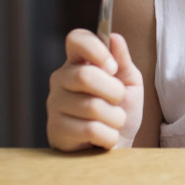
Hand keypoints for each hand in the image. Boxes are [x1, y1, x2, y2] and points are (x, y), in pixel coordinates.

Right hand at [46, 29, 143, 150]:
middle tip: (118, 100)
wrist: (117, 147)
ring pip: (91, 106)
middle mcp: (61, 79)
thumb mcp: (129, 83)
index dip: (95, 48)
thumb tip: (115, 37)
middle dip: (113, 91)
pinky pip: (90, 130)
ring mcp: (54, 104)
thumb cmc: (121, 111)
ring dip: (115, 117)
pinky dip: (108, 135)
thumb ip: (123, 60)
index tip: (112, 67)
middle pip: (85, 75)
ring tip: (113, 121)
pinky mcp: (55, 130)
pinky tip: (104, 137)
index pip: (76, 39)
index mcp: (79, 62)